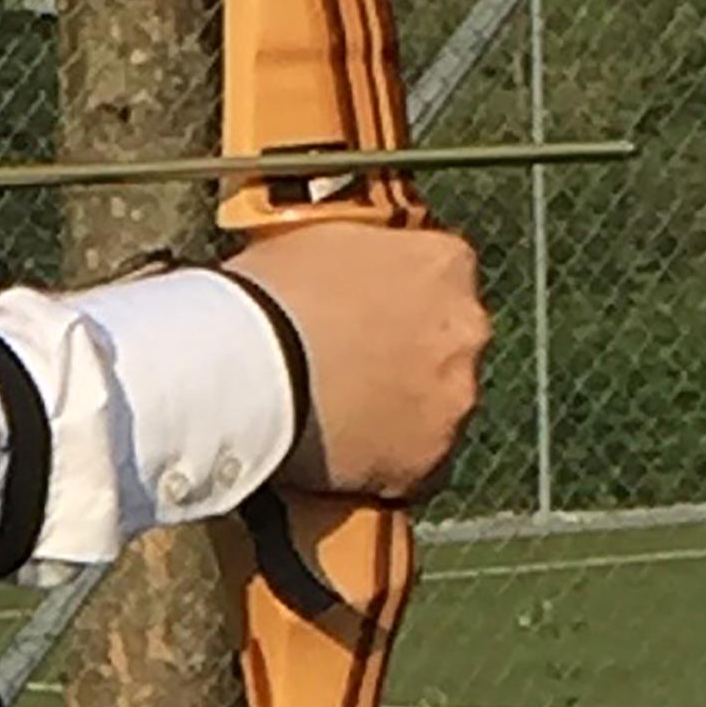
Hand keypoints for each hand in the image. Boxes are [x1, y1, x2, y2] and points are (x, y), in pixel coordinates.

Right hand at [230, 220, 485, 503]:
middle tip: (348, 368)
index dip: (396, 301)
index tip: (362, 316)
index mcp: (446, 264)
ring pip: (435, 407)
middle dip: (407, 356)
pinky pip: (412, 464)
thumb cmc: (266, 296)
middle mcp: (466, 330)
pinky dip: (383, 462)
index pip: (440, 278)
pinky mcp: (427, 460)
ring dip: (398, 411)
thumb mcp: (319, 242)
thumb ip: (360, 258)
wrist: (239, 368)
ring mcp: (452, 399)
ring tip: (334, 417)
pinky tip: (336, 455)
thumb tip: (350, 275)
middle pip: (446, 345)